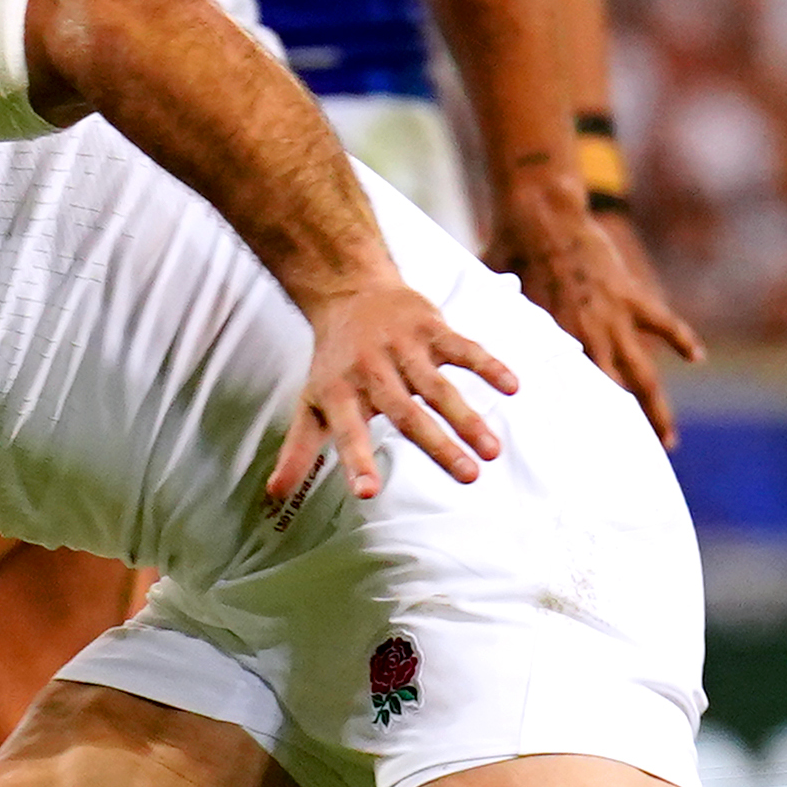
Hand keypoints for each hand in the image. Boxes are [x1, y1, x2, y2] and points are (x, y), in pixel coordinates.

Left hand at [269, 270, 517, 504]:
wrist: (348, 291)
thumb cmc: (333, 361)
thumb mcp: (310, 404)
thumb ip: (298, 451)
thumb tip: (273, 495)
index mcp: (340, 394)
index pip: (347, 433)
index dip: (356, 462)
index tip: (368, 493)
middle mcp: (371, 371)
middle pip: (407, 413)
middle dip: (438, 445)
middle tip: (469, 477)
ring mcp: (403, 347)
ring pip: (439, 386)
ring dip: (468, 417)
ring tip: (492, 450)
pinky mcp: (430, 327)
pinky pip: (463, 348)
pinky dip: (488, 366)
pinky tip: (512, 387)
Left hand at [486, 159, 686, 447]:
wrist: (541, 214)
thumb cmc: (508, 252)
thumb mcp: (493, 300)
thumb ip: (493, 327)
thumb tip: (460, 348)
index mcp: (553, 341)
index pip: (565, 394)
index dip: (573, 425)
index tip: (576, 458)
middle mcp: (587, 337)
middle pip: (612, 395)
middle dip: (623, 432)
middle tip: (630, 463)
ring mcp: (613, 317)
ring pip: (643, 373)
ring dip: (656, 408)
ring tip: (667, 439)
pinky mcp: (631, 295)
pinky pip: (663, 322)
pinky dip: (682, 339)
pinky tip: (697, 358)